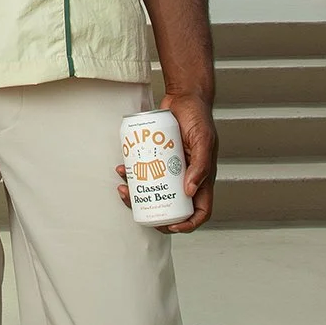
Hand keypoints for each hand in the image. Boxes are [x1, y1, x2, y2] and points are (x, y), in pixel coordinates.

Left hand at [116, 93, 216, 232]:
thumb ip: (201, 165)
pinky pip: (144, 171)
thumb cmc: (198, 117)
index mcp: (202, 179)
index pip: (200, 211)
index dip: (188, 224)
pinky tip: (122, 169)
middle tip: (134, 203)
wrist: (184, 97)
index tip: (172, 227)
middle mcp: (187, 177)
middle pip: (172, 205)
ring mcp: (171, 168)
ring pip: (154, 191)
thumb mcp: (203, 141)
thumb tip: (190, 192)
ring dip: (137, 194)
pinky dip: (133, 174)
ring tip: (122, 187)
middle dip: (152, 211)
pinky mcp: (158, 157)